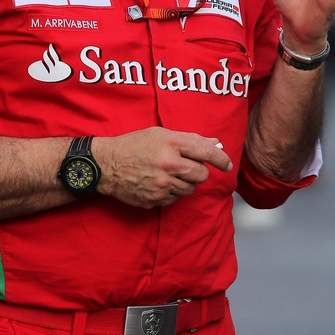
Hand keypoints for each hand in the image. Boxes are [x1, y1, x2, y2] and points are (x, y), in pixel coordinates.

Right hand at [93, 127, 231, 207]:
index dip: (221, 160)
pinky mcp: (155, 200)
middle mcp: (169, 166)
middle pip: (202, 175)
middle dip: (199, 172)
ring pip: (190, 189)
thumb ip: (190, 139)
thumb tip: (216, 144)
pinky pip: (175, 199)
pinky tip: (159, 183)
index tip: (228, 165)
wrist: (106, 165)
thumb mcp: (161, 134)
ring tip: (169, 174)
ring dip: (185, 183)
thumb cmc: (134, 145)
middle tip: (187, 167)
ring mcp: (162, 185)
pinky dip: (172, 192)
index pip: (207, 153)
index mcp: (172, 145)